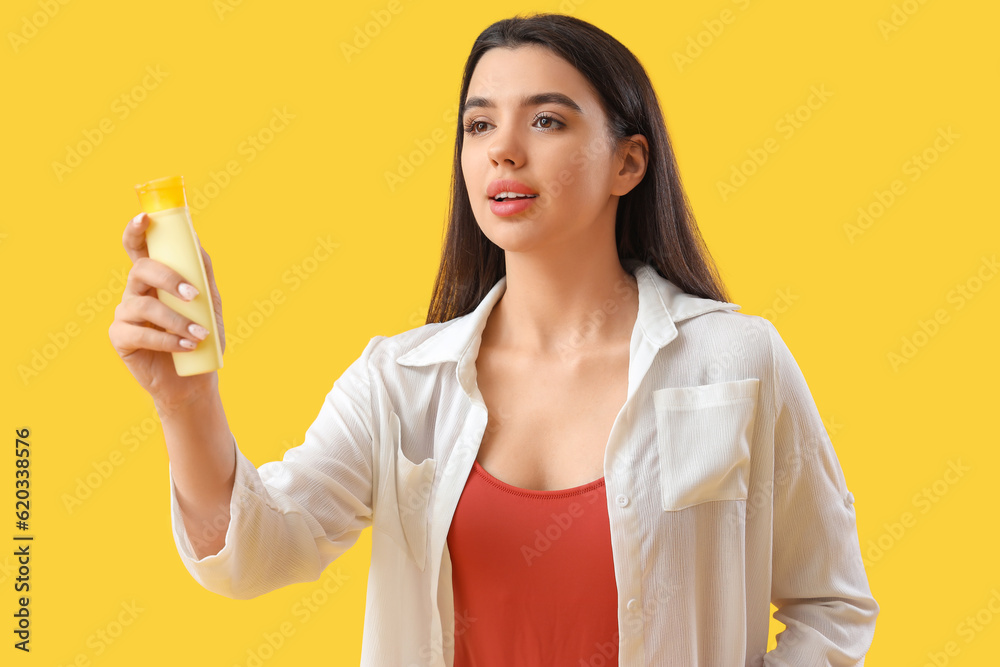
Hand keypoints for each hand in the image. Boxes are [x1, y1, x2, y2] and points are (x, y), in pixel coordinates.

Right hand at [108, 212, 226, 408]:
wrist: (194, 378)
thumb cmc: (201, 337)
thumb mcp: (210, 303)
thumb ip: (202, 273)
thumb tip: (195, 241)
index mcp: (155, 278)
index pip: (139, 248)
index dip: (136, 231)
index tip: (145, 218)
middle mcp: (136, 291)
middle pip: (141, 269)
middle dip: (168, 278)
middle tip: (194, 296)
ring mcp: (125, 314)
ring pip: (143, 305)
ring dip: (176, 319)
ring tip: (200, 336)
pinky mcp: (120, 338)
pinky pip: (139, 333)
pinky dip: (167, 340)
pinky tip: (187, 346)